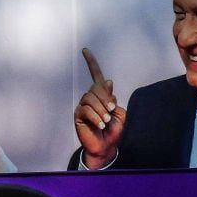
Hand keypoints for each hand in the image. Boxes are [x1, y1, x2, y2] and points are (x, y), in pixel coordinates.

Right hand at [74, 47, 126, 168]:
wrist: (106, 146)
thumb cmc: (113, 129)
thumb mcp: (118, 112)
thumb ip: (112, 97)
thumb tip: (107, 81)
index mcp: (100, 94)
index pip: (96, 76)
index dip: (91, 63)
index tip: (86, 50)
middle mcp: (89, 97)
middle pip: (96, 89)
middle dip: (106, 99)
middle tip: (111, 111)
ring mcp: (82, 106)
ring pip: (90, 99)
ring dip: (101, 110)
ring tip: (106, 121)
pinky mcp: (78, 115)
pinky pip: (86, 110)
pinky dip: (96, 117)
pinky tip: (100, 124)